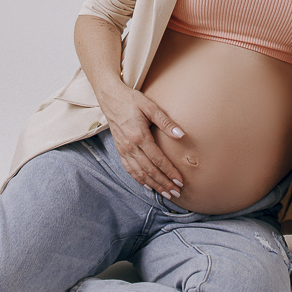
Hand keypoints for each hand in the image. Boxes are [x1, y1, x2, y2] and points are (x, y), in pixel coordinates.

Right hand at [99, 81, 185, 199]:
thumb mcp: (150, 107)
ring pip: (140, 173)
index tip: (180, 181)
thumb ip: (166, 122)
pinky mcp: (120, 150)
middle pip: (149, 171)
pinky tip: (148, 186)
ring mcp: (123, 150)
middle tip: (176, 192)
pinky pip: (130, 169)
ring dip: (154, 185)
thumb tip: (181, 135)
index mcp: (139, 136)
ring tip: (166, 193)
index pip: (157, 159)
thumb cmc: (132, 100)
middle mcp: (130, 146)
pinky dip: (140, 180)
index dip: (169, 172)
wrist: (110, 98)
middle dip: (164, 183)